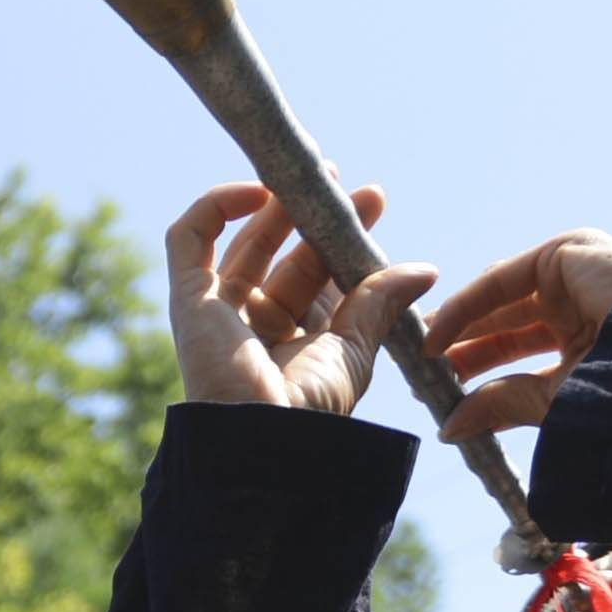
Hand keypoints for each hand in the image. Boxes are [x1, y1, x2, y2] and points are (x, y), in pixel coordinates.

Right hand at [169, 181, 433, 416]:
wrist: (258, 434)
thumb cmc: (308, 407)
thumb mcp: (355, 350)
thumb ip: (380, 303)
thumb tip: (424, 269)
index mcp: (296, 344)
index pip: (320, 278)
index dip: (342, 240)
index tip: (373, 201)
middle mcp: (256, 326)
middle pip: (283, 256)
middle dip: (312, 216)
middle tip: (340, 181)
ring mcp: (219, 312)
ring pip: (242, 243)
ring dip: (272, 205)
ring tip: (307, 177)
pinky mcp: (187, 298)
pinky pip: (188, 239)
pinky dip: (214, 206)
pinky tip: (256, 191)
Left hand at [421, 232, 611, 441]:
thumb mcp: (556, 401)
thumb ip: (503, 405)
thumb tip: (450, 428)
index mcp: (590, 338)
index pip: (520, 351)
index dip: (480, 370)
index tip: (442, 398)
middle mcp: (583, 302)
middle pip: (505, 323)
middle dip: (464, 349)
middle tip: (425, 379)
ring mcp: (577, 275)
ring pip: (500, 300)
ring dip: (459, 328)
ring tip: (424, 360)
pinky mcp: (570, 251)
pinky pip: (503, 280)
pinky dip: (467, 306)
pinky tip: (438, 337)